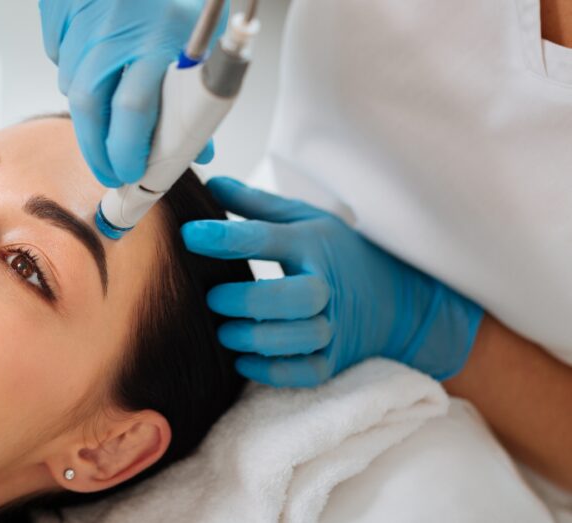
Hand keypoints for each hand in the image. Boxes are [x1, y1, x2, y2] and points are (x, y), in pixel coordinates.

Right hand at [38, 0, 219, 186]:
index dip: (128, 153)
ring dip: (89, 111)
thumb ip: (197, 91)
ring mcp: (81, 24)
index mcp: (156, 41)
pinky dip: (75, 67)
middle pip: (90, 110)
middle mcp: (113, 35)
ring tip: (107, 123)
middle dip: (98, 150)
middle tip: (110, 171)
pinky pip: (60, 54)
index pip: (133, 114)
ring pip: (72, 85)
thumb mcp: (201, 35)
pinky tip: (94, 63)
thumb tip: (198, 146)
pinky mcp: (58, 12)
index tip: (132, 174)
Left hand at [181, 176, 484, 386]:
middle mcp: (327, 287)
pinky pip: (304, 373)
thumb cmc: (334, 252)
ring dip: (256, 338)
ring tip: (224, 331)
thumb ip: (254, 204)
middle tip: (213, 297)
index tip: (189, 234)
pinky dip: (272, 371)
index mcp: (313, 245)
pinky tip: (243, 360)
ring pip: (300, 338)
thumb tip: (210, 180)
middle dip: (249, 300)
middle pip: (296, 297)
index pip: (268, 238)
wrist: (393, 299)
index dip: (225, 237)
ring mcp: (334, 327)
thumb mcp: (301, 219)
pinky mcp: (333, 361)